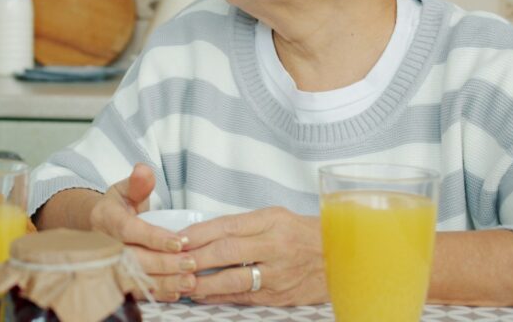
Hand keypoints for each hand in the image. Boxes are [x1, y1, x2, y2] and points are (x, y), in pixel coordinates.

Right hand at [89, 163, 198, 301]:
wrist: (96, 227)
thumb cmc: (117, 207)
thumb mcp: (124, 189)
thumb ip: (137, 182)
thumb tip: (144, 170)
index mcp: (106, 218)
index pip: (129, 230)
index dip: (153, 238)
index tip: (179, 242)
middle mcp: (104, 244)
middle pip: (134, 258)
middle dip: (164, 263)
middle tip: (191, 263)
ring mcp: (109, 263)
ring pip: (136, 278)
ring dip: (164, 282)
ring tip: (189, 281)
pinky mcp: (117, 278)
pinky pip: (136, 291)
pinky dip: (157, 293)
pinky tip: (177, 292)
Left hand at [183, 207, 326, 305]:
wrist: (339, 258)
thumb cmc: (301, 233)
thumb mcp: (275, 217)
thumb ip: (242, 224)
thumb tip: (202, 232)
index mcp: (272, 221)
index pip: (227, 226)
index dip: (198, 234)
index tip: (176, 238)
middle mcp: (276, 246)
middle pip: (226, 251)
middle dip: (195, 257)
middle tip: (172, 260)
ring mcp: (278, 274)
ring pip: (233, 279)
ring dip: (202, 281)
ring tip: (181, 280)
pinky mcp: (279, 295)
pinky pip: (243, 296)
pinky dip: (218, 296)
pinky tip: (201, 293)